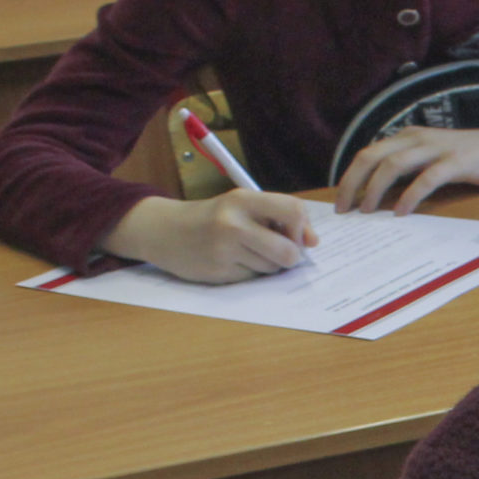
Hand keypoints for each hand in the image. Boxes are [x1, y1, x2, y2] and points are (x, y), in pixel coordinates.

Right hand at [102, 193, 314, 283]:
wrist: (165, 230)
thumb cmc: (215, 217)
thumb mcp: (243, 206)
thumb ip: (279, 217)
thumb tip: (313, 242)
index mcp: (243, 200)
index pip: (293, 211)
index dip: (303, 228)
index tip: (298, 236)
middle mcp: (233, 223)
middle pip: (288, 252)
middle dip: (290, 256)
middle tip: (277, 250)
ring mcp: (224, 249)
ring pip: (272, 268)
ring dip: (268, 265)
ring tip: (246, 251)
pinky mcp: (218, 272)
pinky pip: (253, 279)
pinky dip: (250, 273)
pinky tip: (232, 261)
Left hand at [335, 112, 478, 215]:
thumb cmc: (477, 159)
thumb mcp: (436, 161)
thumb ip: (412, 171)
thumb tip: (383, 196)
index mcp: (408, 137)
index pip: (368, 154)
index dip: (349, 178)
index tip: (340, 203)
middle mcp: (417, 138)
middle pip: (371, 157)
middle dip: (352, 184)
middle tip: (343, 211)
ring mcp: (437, 149)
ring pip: (392, 165)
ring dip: (375, 190)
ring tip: (367, 213)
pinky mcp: (457, 162)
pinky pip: (426, 179)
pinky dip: (411, 196)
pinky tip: (403, 213)